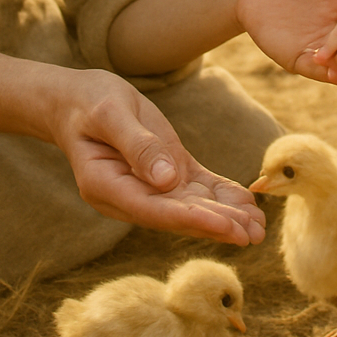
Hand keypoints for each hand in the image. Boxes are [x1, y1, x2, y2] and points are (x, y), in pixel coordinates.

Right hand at [52, 71, 264, 244]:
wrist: (78, 100)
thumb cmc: (89, 103)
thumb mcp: (111, 114)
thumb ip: (137, 145)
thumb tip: (166, 181)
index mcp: (107, 187)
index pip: (154, 211)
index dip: (192, 220)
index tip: (226, 227)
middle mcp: (129, 195)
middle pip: (177, 216)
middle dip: (216, 226)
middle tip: (253, 235)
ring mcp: (148, 185)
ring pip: (190, 206)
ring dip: (225, 217)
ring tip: (258, 227)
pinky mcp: (164, 171)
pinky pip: (194, 188)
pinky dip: (220, 196)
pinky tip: (246, 203)